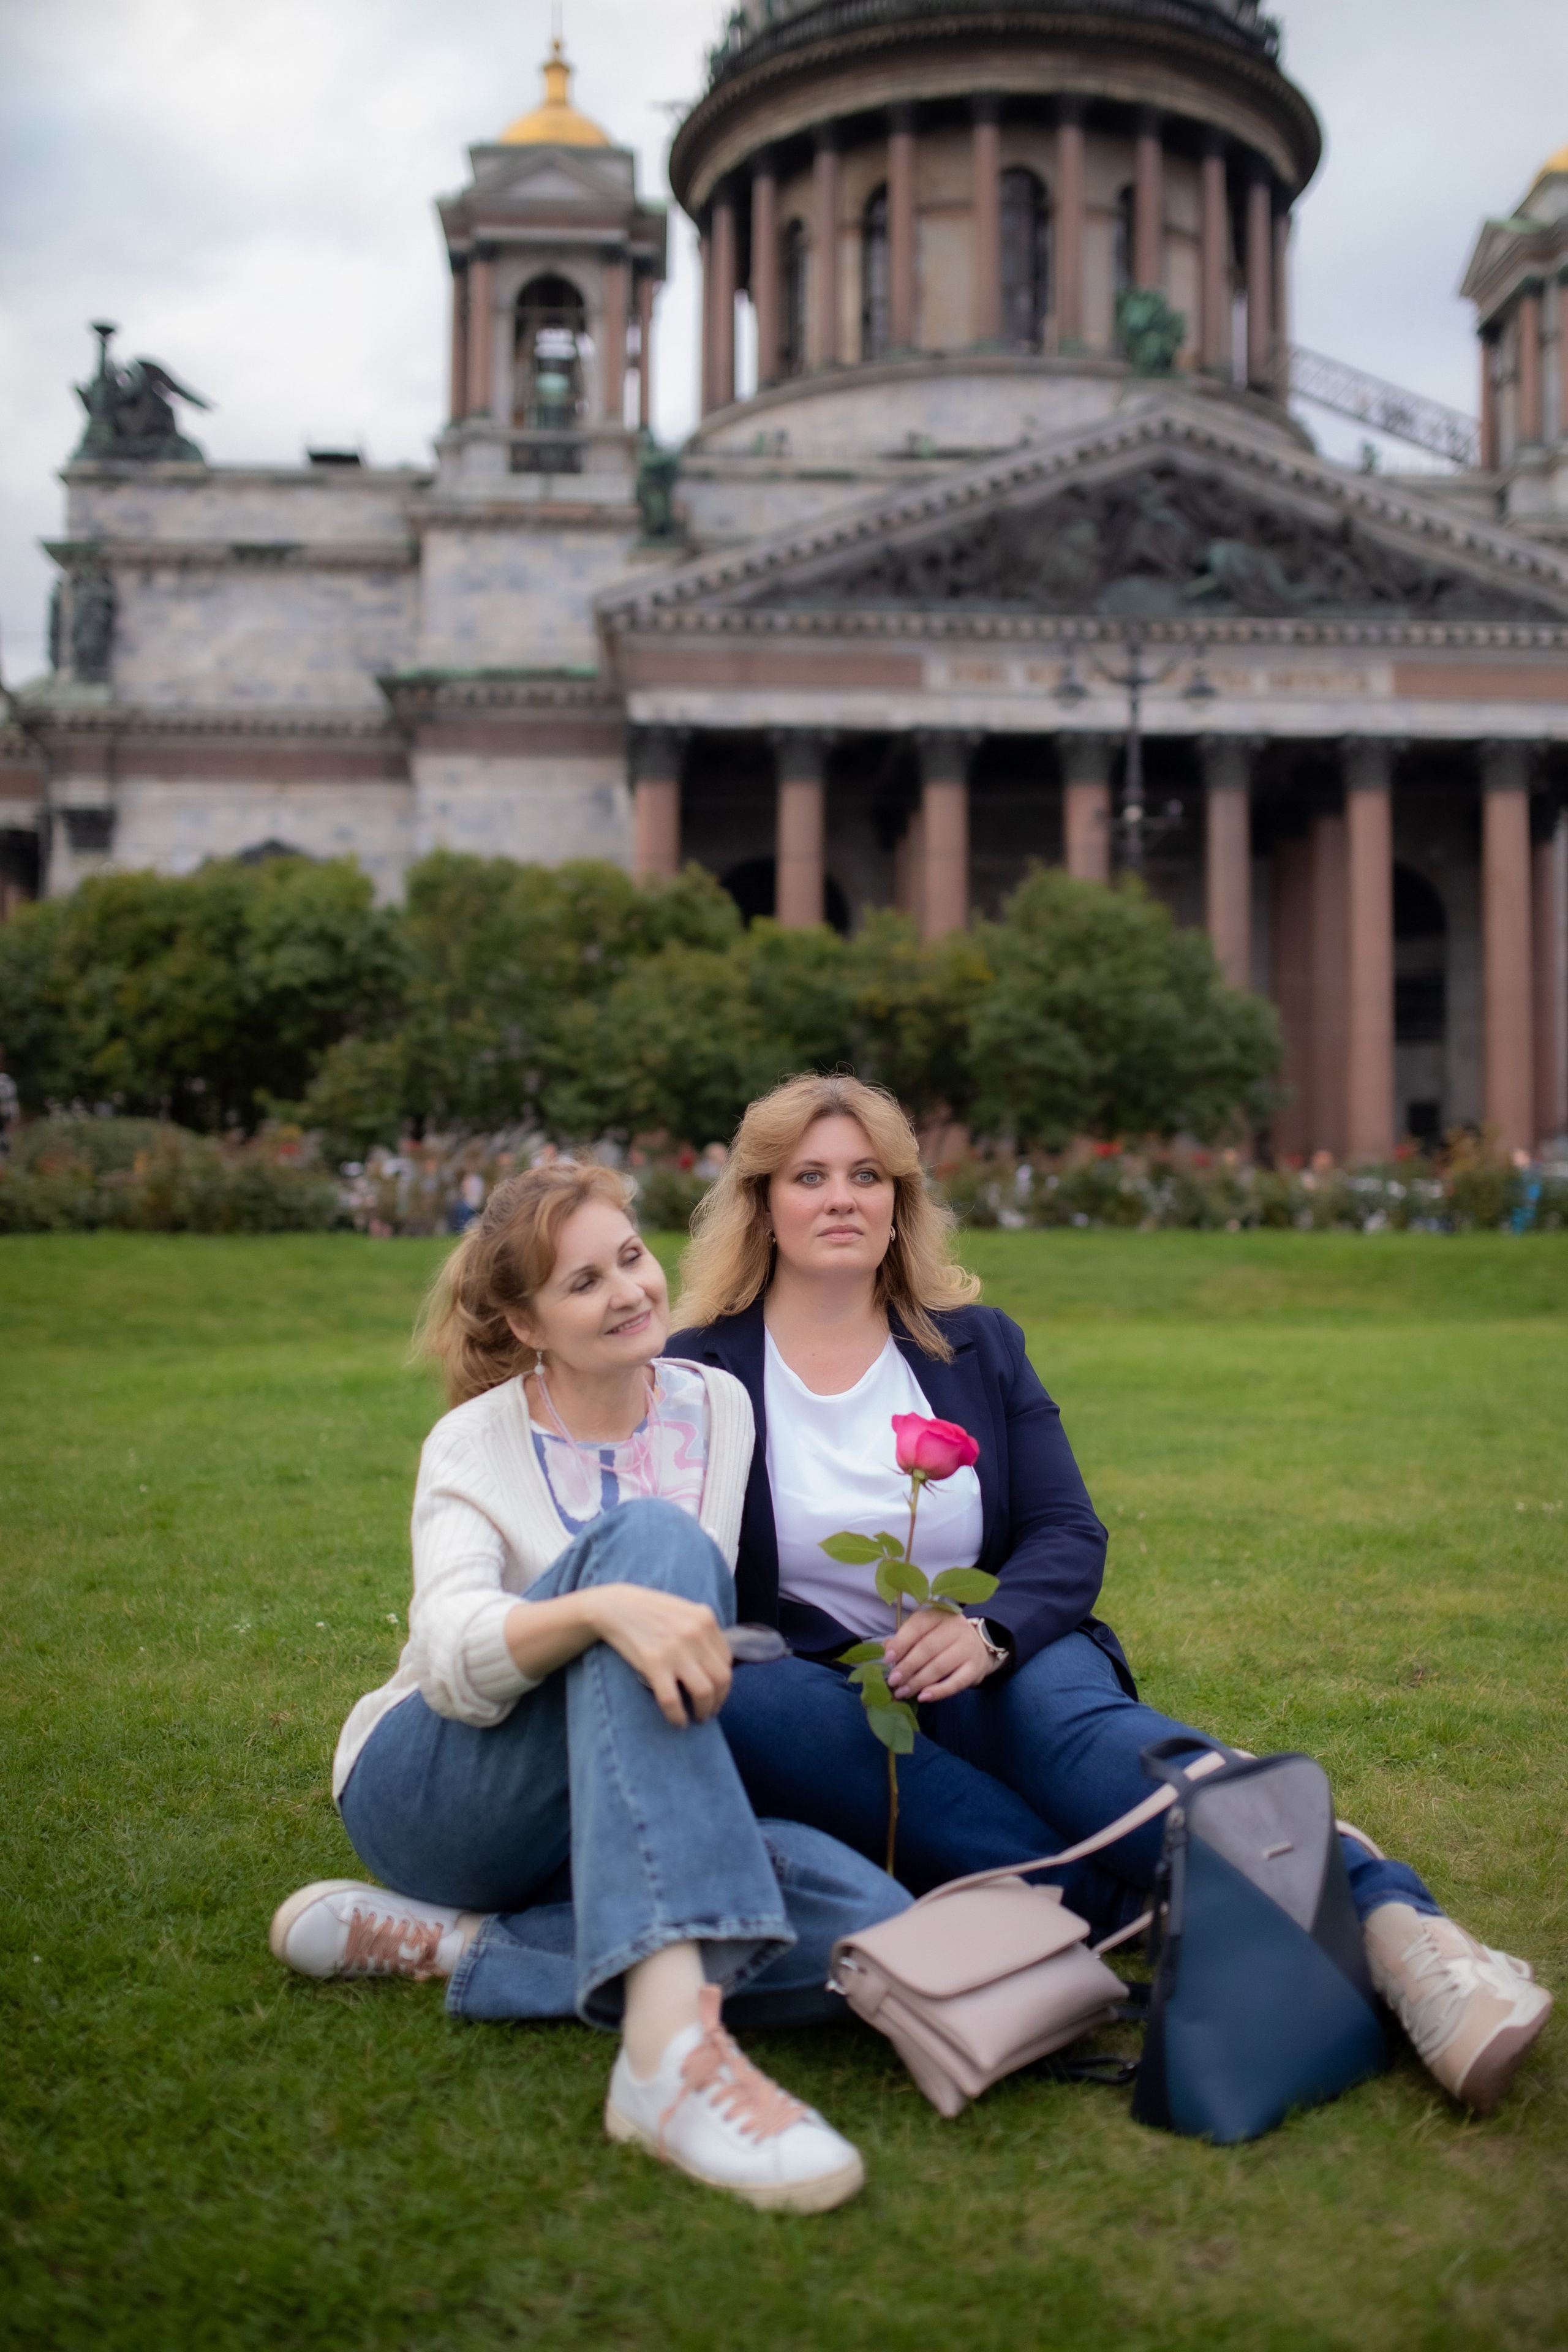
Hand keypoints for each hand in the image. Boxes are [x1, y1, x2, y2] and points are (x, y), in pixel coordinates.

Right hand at [589, 1582, 733, 1726]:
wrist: (614, 1607)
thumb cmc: (650, 1611)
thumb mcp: (684, 1611)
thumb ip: (702, 1631)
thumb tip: (717, 1664)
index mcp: (706, 1619)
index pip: (727, 1660)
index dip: (723, 1682)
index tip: (715, 1692)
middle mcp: (696, 1633)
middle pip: (722, 1679)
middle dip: (718, 1700)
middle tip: (710, 1710)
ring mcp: (676, 1649)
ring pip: (704, 1692)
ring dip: (704, 1711)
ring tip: (697, 1717)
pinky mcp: (654, 1664)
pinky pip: (672, 1700)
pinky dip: (678, 1717)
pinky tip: (678, 1721)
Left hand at [884, 1606, 999, 1703]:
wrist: (979, 1648)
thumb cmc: (944, 1639)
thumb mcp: (926, 1632)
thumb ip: (906, 1638)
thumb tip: (887, 1649)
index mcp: (939, 1614)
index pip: (918, 1626)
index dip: (901, 1642)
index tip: (888, 1659)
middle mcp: (956, 1627)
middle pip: (927, 1648)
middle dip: (907, 1666)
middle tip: (893, 1681)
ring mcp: (968, 1647)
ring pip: (939, 1667)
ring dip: (917, 1682)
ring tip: (902, 1692)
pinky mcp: (975, 1667)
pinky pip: (955, 1682)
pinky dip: (938, 1691)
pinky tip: (923, 1697)